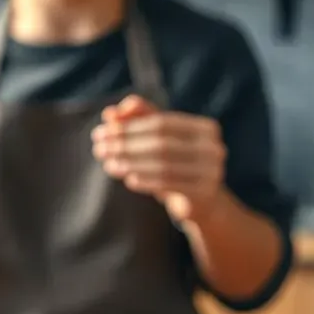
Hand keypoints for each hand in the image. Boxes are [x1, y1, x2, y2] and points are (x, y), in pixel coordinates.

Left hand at [91, 94, 226, 223]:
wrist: (201, 201)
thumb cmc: (176, 164)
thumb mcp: (158, 140)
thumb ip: (136, 120)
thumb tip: (109, 113)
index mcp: (205, 128)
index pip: (161, 122)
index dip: (128, 126)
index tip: (100, 132)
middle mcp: (213, 147)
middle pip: (162, 143)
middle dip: (126, 145)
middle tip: (99, 149)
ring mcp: (213, 171)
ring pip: (164, 165)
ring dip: (131, 164)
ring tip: (109, 164)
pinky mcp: (205, 193)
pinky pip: (170, 185)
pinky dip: (146, 181)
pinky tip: (128, 180)